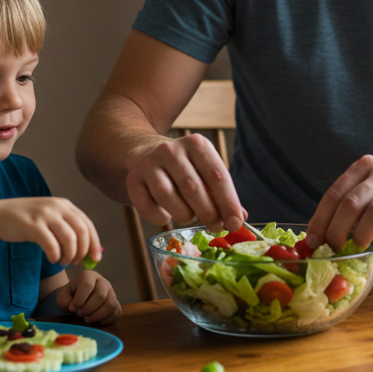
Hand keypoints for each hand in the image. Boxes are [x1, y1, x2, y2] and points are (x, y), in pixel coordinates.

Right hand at [0, 197, 100, 266]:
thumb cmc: (27, 221)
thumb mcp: (50, 218)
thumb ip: (67, 229)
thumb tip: (89, 250)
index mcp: (65, 205)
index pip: (87, 224)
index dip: (94, 243)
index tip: (96, 258)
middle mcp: (57, 207)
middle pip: (82, 232)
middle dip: (83, 251)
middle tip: (77, 262)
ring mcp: (45, 215)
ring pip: (69, 239)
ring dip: (69, 255)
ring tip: (63, 262)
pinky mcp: (33, 226)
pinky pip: (52, 245)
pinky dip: (55, 256)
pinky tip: (52, 259)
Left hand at [57, 269, 121, 323]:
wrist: (80, 298)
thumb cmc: (71, 296)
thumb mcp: (63, 296)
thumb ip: (64, 300)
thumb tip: (71, 306)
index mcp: (89, 276)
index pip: (87, 285)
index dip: (79, 299)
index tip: (72, 308)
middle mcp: (103, 282)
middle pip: (100, 295)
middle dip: (88, 308)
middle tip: (79, 314)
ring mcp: (112, 293)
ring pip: (110, 305)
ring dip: (97, 315)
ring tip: (86, 319)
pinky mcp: (116, 304)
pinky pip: (116, 313)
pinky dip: (105, 320)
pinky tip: (95, 320)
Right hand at [125, 133, 244, 231]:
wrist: (145, 155)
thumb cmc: (184, 169)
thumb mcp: (205, 172)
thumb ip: (222, 194)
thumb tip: (240, 218)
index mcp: (197, 144)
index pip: (217, 175)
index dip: (228, 203)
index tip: (235, 224)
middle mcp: (171, 149)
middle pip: (193, 187)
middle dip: (208, 213)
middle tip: (215, 227)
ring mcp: (149, 163)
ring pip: (168, 196)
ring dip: (184, 214)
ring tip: (190, 217)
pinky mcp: (133, 178)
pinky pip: (147, 206)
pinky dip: (160, 218)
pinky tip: (167, 216)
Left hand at [306, 155, 372, 251]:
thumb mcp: (371, 188)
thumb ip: (349, 203)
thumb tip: (317, 235)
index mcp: (365, 166)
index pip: (334, 194)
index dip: (320, 220)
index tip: (313, 241)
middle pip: (351, 204)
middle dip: (337, 232)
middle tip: (333, 249)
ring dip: (362, 235)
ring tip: (359, 247)